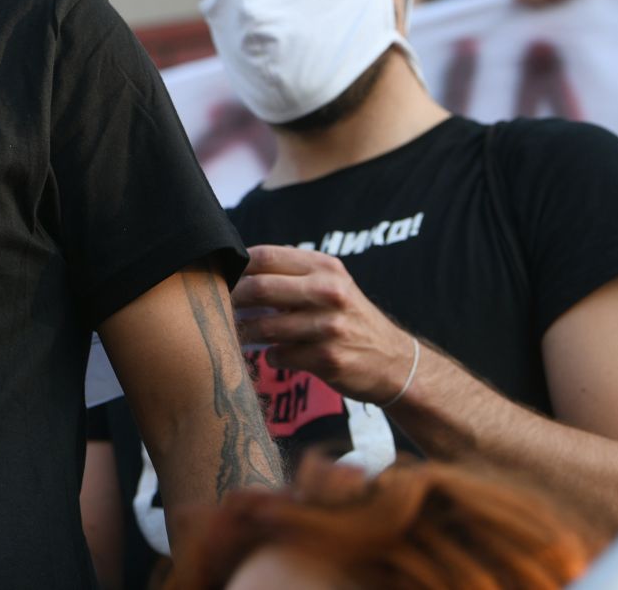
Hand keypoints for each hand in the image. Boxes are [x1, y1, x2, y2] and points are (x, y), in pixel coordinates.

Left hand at [232, 245, 414, 402]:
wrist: (394, 361)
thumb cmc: (350, 319)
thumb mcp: (331, 285)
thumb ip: (293, 274)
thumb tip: (238, 267)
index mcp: (326, 268)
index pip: (266, 256)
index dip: (237, 266)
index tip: (223, 277)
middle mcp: (330, 293)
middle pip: (260, 288)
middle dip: (234, 300)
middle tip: (222, 309)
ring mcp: (330, 327)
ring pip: (265, 327)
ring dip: (246, 332)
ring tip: (240, 333)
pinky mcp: (328, 358)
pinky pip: (279, 355)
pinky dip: (270, 356)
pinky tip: (274, 354)